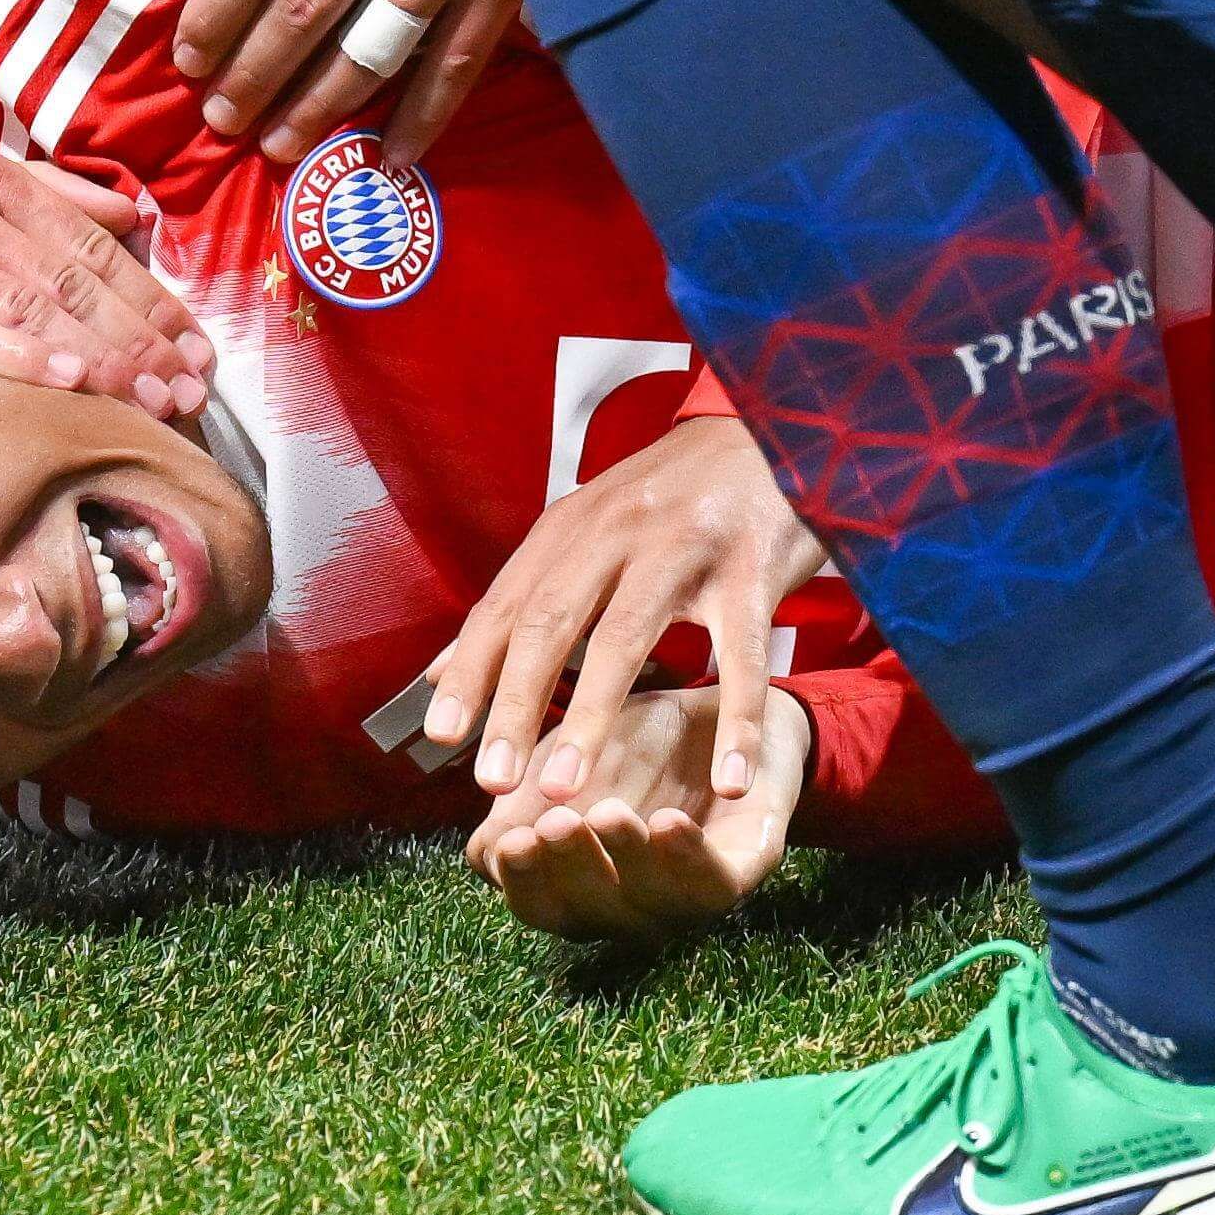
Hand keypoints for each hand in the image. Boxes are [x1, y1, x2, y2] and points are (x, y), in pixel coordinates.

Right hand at [0, 126, 211, 420]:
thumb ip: (39, 189)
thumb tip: (134, 217)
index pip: (86, 240)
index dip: (147, 295)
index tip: (194, 342)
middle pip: (68, 278)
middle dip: (140, 336)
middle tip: (194, 386)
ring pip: (28, 307)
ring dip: (100, 358)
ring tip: (154, 399)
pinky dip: (18, 358)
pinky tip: (68, 382)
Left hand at [144, 0, 519, 165]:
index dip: (215, 14)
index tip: (188, 58)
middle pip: (305, 11)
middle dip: (253, 75)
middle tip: (220, 119)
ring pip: (373, 48)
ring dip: (320, 107)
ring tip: (278, 144)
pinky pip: (458, 61)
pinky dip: (424, 115)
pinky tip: (390, 155)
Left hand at [412, 412, 827, 803]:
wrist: (773, 428)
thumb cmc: (676, 496)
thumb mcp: (591, 529)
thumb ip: (525, 599)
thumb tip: (443, 672)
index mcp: (573, 528)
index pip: (506, 604)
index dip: (471, 669)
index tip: (440, 735)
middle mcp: (618, 531)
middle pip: (551, 620)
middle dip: (515, 703)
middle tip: (492, 779)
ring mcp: (684, 546)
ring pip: (626, 635)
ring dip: (591, 716)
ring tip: (567, 786)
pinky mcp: (752, 566)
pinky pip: (741, 654)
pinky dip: (735, 720)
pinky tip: (728, 779)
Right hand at [468, 680, 805, 941]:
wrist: (733, 701)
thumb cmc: (638, 742)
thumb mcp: (570, 757)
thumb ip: (529, 798)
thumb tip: (487, 851)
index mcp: (581, 884)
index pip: (540, 905)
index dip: (523, 883)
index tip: (511, 842)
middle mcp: (631, 903)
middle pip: (591, 914)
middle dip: (572, 870)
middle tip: (556, 824)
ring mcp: (689, 895)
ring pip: (653, 903)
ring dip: (627, 862)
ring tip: (609, 814)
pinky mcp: (746, 871)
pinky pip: (716, 885)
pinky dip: (691, 860)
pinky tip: (668, 823)